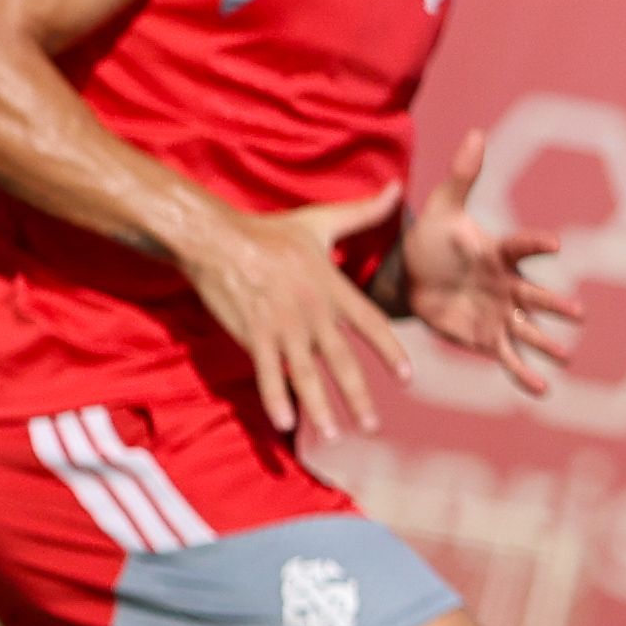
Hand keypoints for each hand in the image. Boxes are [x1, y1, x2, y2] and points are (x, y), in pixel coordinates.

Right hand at [187, 182, 410, 438]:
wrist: (216, 238)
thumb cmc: (269, 230)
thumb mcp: (321, 220)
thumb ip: (363, 212)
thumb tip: (399, 190)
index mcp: (332, 286)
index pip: (372, 324)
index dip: (391, 352)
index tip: (408, 378)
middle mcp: (312, 310)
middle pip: (342, 361)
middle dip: (358, 396)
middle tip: (372, 426)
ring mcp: (282, 325)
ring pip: (306, 375)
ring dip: (321, 408)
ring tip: (334, 435)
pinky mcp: (252, 334)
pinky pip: (267, 373)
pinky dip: (276, 399)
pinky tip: (286, 423)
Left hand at [391, 125, 581, 395]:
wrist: (410, 278)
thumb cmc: (431, 240)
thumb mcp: (442, 209)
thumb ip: (462, 177)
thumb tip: (478, 133)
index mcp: (498, 253)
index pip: (519, 247)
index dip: (535, 245)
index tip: (555, 245)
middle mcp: (507, 286)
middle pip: (533, 295)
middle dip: (553, 304)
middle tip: (577, 312)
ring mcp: (500, 314)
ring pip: (528, 330)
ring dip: (546, 343)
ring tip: (565, 356)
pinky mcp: (486, 339)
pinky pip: (508, 358)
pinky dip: (524, 375)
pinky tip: (542, 390)